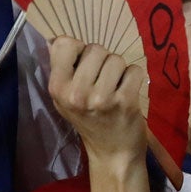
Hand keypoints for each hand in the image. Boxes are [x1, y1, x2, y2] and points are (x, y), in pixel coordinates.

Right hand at [47, 36, 147, 162]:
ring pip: (116, 59)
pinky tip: (127, 93)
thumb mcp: (65, 98)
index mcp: (57, 88)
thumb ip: (61, 69)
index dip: (79, 49)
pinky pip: (135, 70)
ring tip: (115, 88)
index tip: (84, 65)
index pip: (64, 44)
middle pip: (95, 48)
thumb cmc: (89, 119)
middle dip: (103, 60)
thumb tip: (55, 39)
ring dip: (120, 70)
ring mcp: (101, 98)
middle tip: (103, 81)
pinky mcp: (125, 102)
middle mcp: (76, 93)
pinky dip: (134, 78)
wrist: (113, 152)